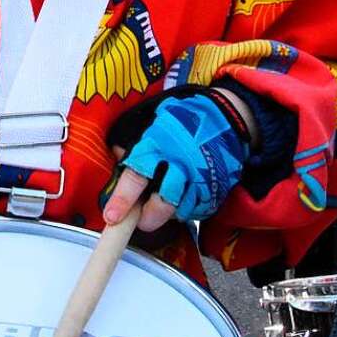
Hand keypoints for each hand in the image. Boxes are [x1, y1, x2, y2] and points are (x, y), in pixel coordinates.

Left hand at [103, 92, 249, 230]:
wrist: (224, 116)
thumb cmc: (183, 118)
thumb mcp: (152, 121)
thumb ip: (134, 142)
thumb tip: (116, 154)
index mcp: (157, 145)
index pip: (136, 177)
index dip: (123, 199)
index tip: (112, 217)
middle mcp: (179, 163)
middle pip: (162, 202)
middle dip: (149, 218)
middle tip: (142, 220)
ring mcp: (200, 177)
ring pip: (181, 210)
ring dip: (168, 214)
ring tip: (161, 208)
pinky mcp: (217, 187)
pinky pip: (199, 209)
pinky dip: (188, 210)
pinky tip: (182, 200)